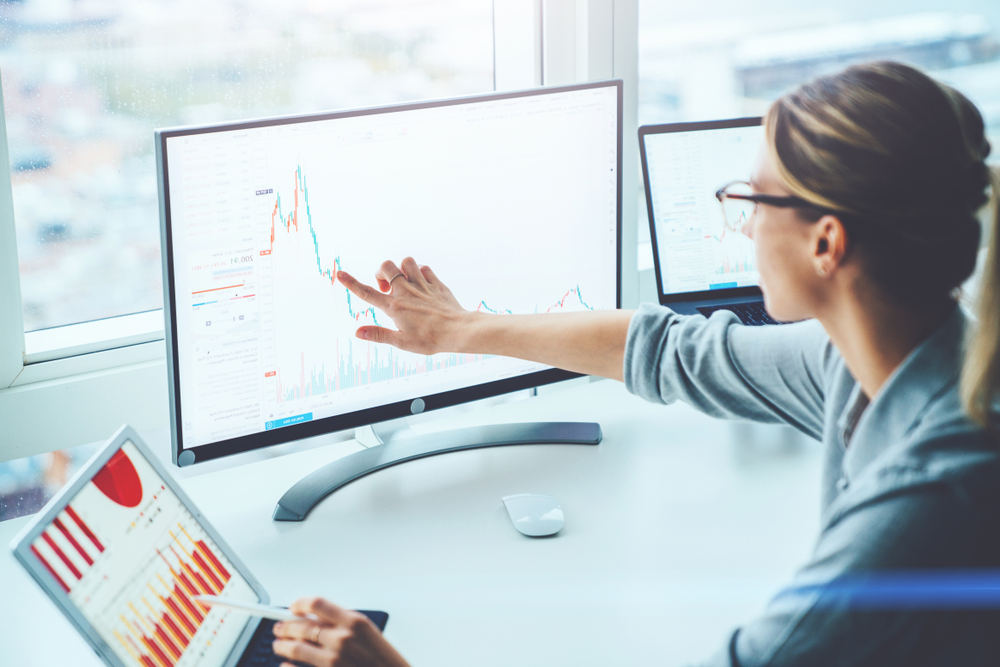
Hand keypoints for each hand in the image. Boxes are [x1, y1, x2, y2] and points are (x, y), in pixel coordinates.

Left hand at [272, 597, 410, 666]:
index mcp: (355, 622)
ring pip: (296, 648)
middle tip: (279, 627)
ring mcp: (334, 660)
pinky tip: (285, 665)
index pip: (317, 603)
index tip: (293, 607)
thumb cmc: (385, 661)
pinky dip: (287, 666)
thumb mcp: (369, 634)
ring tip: (279, 645)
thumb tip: (316, 619)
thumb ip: (344, 624)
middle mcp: (342, 639)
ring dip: (282, 645)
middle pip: (302, 626)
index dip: (300, 603)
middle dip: (286, 625)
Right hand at [336, 256, 471, 353]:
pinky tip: (421, 284)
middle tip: (387, 287)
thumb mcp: (402, 342)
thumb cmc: (430, 340)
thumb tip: (357, 332)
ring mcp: (421, 285)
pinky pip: (424, 268)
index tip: (339, 273)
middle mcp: (406, 292)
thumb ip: (379, 335)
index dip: (351, 283)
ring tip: (404, 283)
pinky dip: (419, 272)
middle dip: (381, 271)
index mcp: (394, 307)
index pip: (367, 293)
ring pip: (406, 261)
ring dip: (401, 269)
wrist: (458, 331)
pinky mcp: (435, 283)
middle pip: (385, 266)